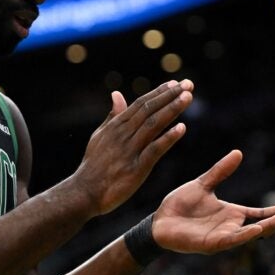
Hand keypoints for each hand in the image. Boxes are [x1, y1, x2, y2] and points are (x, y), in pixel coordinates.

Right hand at [74, 80, 193, 215]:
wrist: (85, 191)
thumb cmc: (93, 165)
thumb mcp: (100, 135)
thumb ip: (113, 116)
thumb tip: (116, 93)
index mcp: (116, 126)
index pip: (141, 103)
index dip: (159, 92)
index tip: (175, 83)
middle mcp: (123, 134)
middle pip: (150, 109)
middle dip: (170, 95)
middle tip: (188, 84)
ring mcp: (129, 150)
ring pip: (154, 124)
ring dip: (172, 109)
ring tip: (188, 97)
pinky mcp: (136, 168)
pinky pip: (154, 149)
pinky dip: (168, 138)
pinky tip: (182, 128)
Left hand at [152, 150, 274, 253]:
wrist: (158, 221)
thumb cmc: (180, 205)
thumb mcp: (203, 185)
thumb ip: (220, 171)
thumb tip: (238, 152)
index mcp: (229, 214)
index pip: (257, 213)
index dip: (273, 211)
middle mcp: (229, 227)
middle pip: (259, 225)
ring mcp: (221, 236)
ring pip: (248, 234)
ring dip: (266, 228)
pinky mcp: (209, 244)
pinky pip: (230, 240)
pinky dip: (244, 235)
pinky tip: (256, 228)